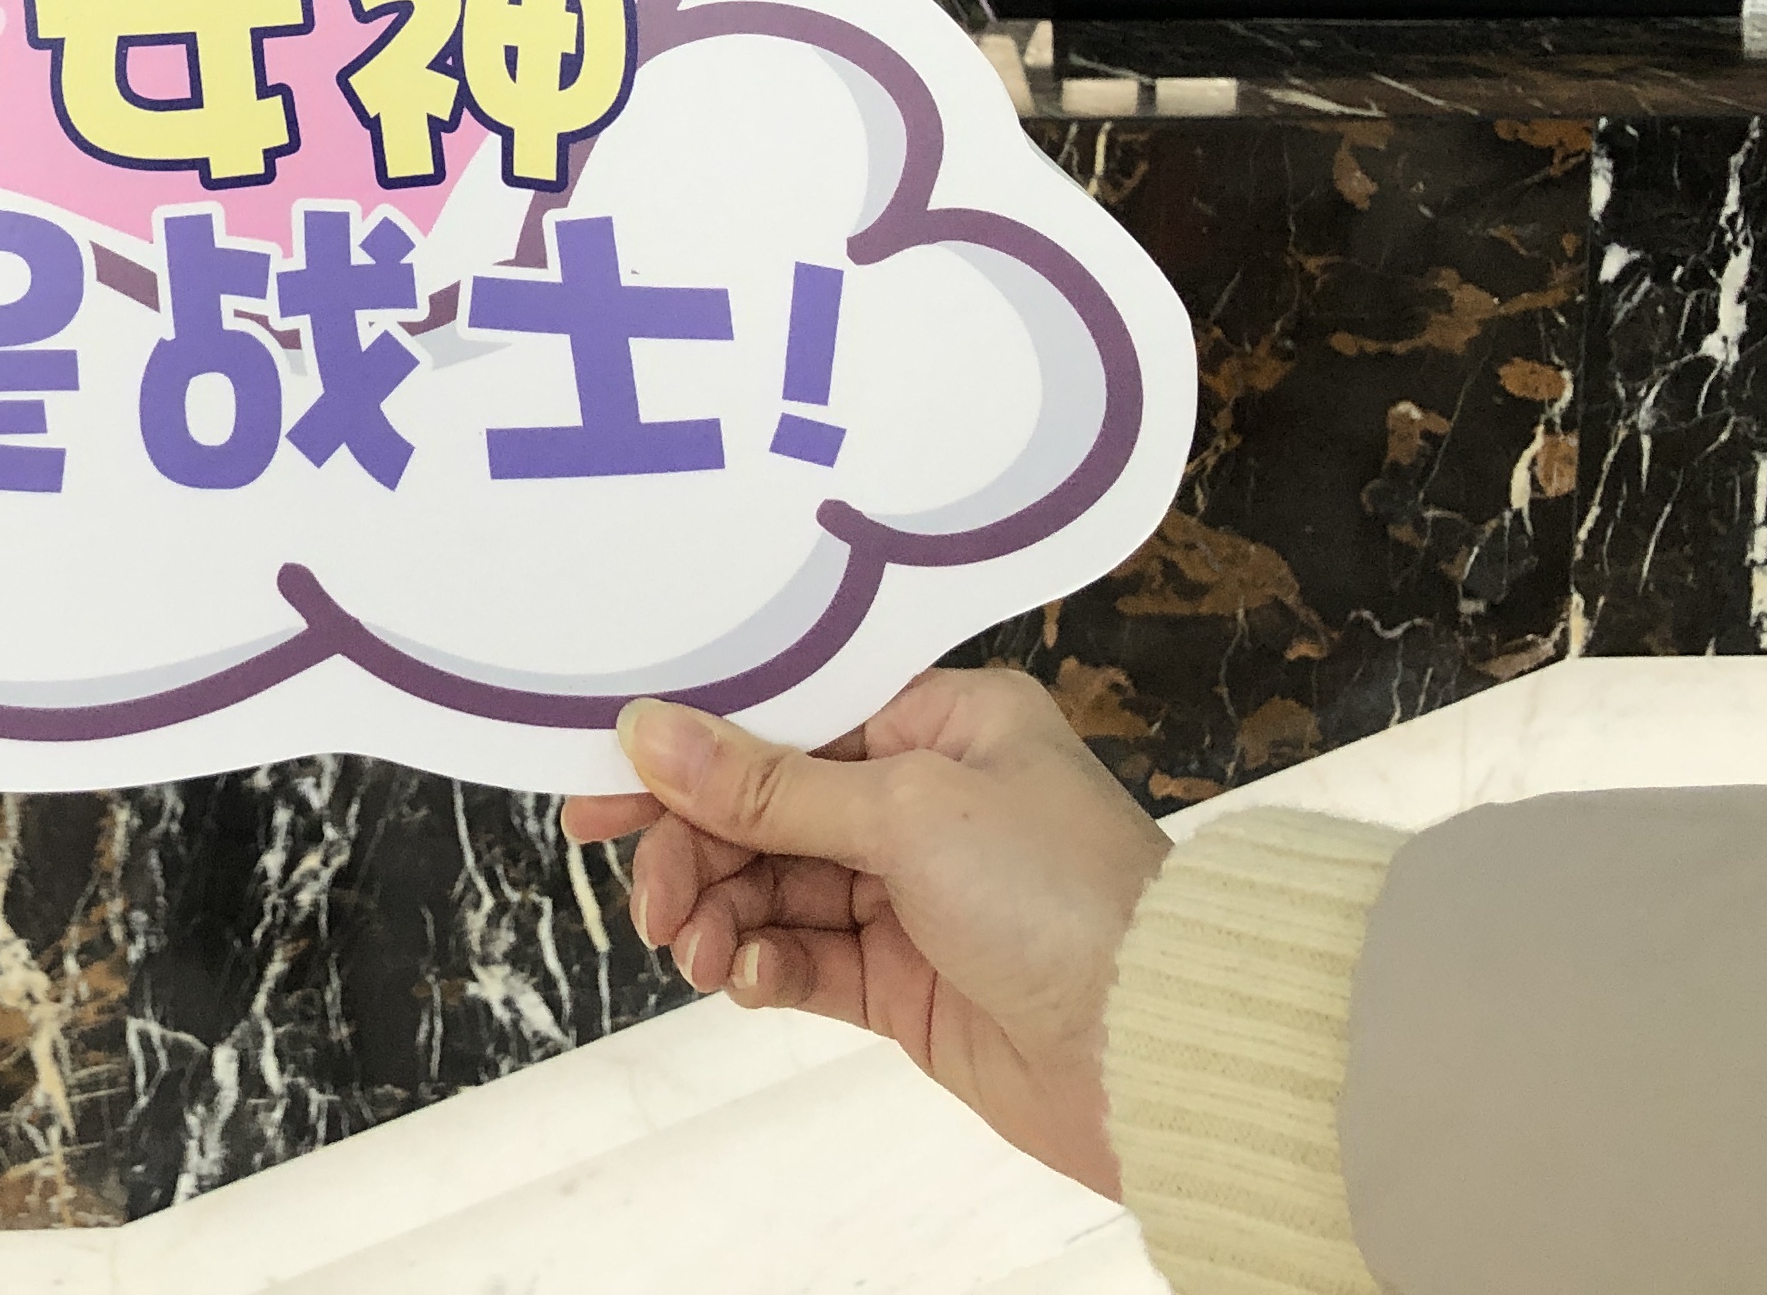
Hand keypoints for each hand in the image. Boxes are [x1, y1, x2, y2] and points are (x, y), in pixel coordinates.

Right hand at [560, 667, 1169, 1195]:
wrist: (1160, 1052)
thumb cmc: (1069, 897)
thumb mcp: (908, 811)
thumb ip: (770, 783)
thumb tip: (650, 731)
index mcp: (944, 720)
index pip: (788, 713)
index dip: (694, 745)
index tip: (606, 776)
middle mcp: (925, 797)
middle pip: (764, 804)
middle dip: (696, 847)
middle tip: (649, 894)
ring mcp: (912, 892)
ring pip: (771, 886)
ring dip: (719, 914)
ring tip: (698, 951)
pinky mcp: (904, 979)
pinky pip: (800, 958)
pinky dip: (761, 964)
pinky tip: (747, 975)